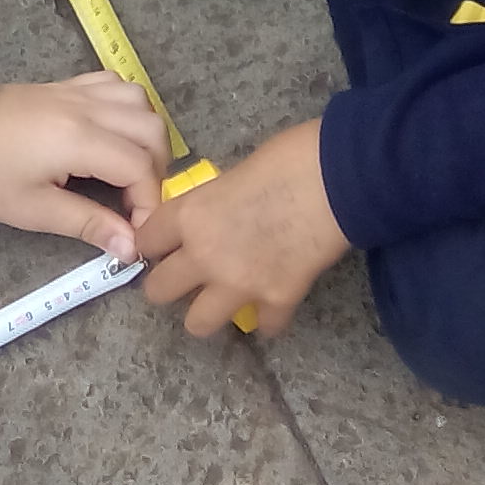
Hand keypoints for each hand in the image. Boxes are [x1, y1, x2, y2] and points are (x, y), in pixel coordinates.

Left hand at [0, 75, 169, 258]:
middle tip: (135, 202)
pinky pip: (115, 84)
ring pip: (141, 102)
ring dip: (146, 136)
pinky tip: (114, 132)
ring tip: (130, 168)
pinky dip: (128, 108)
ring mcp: (79, 92)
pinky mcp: (67, 85)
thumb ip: (87, 223)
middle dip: (156, 171)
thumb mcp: (32, 210)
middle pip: (153, 131)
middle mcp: (89, 109)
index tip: (134, 232)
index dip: (148, 203)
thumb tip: (130, 248)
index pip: (140, 168)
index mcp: (80, 140)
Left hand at [137, 123, 348, 338]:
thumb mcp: (234, 172)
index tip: (163, 246)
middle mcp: (204, 255)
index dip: (153, 244)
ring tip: (225, 298)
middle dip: (171, 284)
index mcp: (190, 215)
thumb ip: (214, 203)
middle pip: (159, 291)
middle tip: (190, 275)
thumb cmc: (288, 157)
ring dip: (209, 312)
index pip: (146, 242)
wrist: (339, 177)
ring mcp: (240, 284)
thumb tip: (215, 216)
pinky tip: (275, 302)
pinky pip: (264, 326)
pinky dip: (269, 318)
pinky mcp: (278, 300)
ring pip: (197, 324)